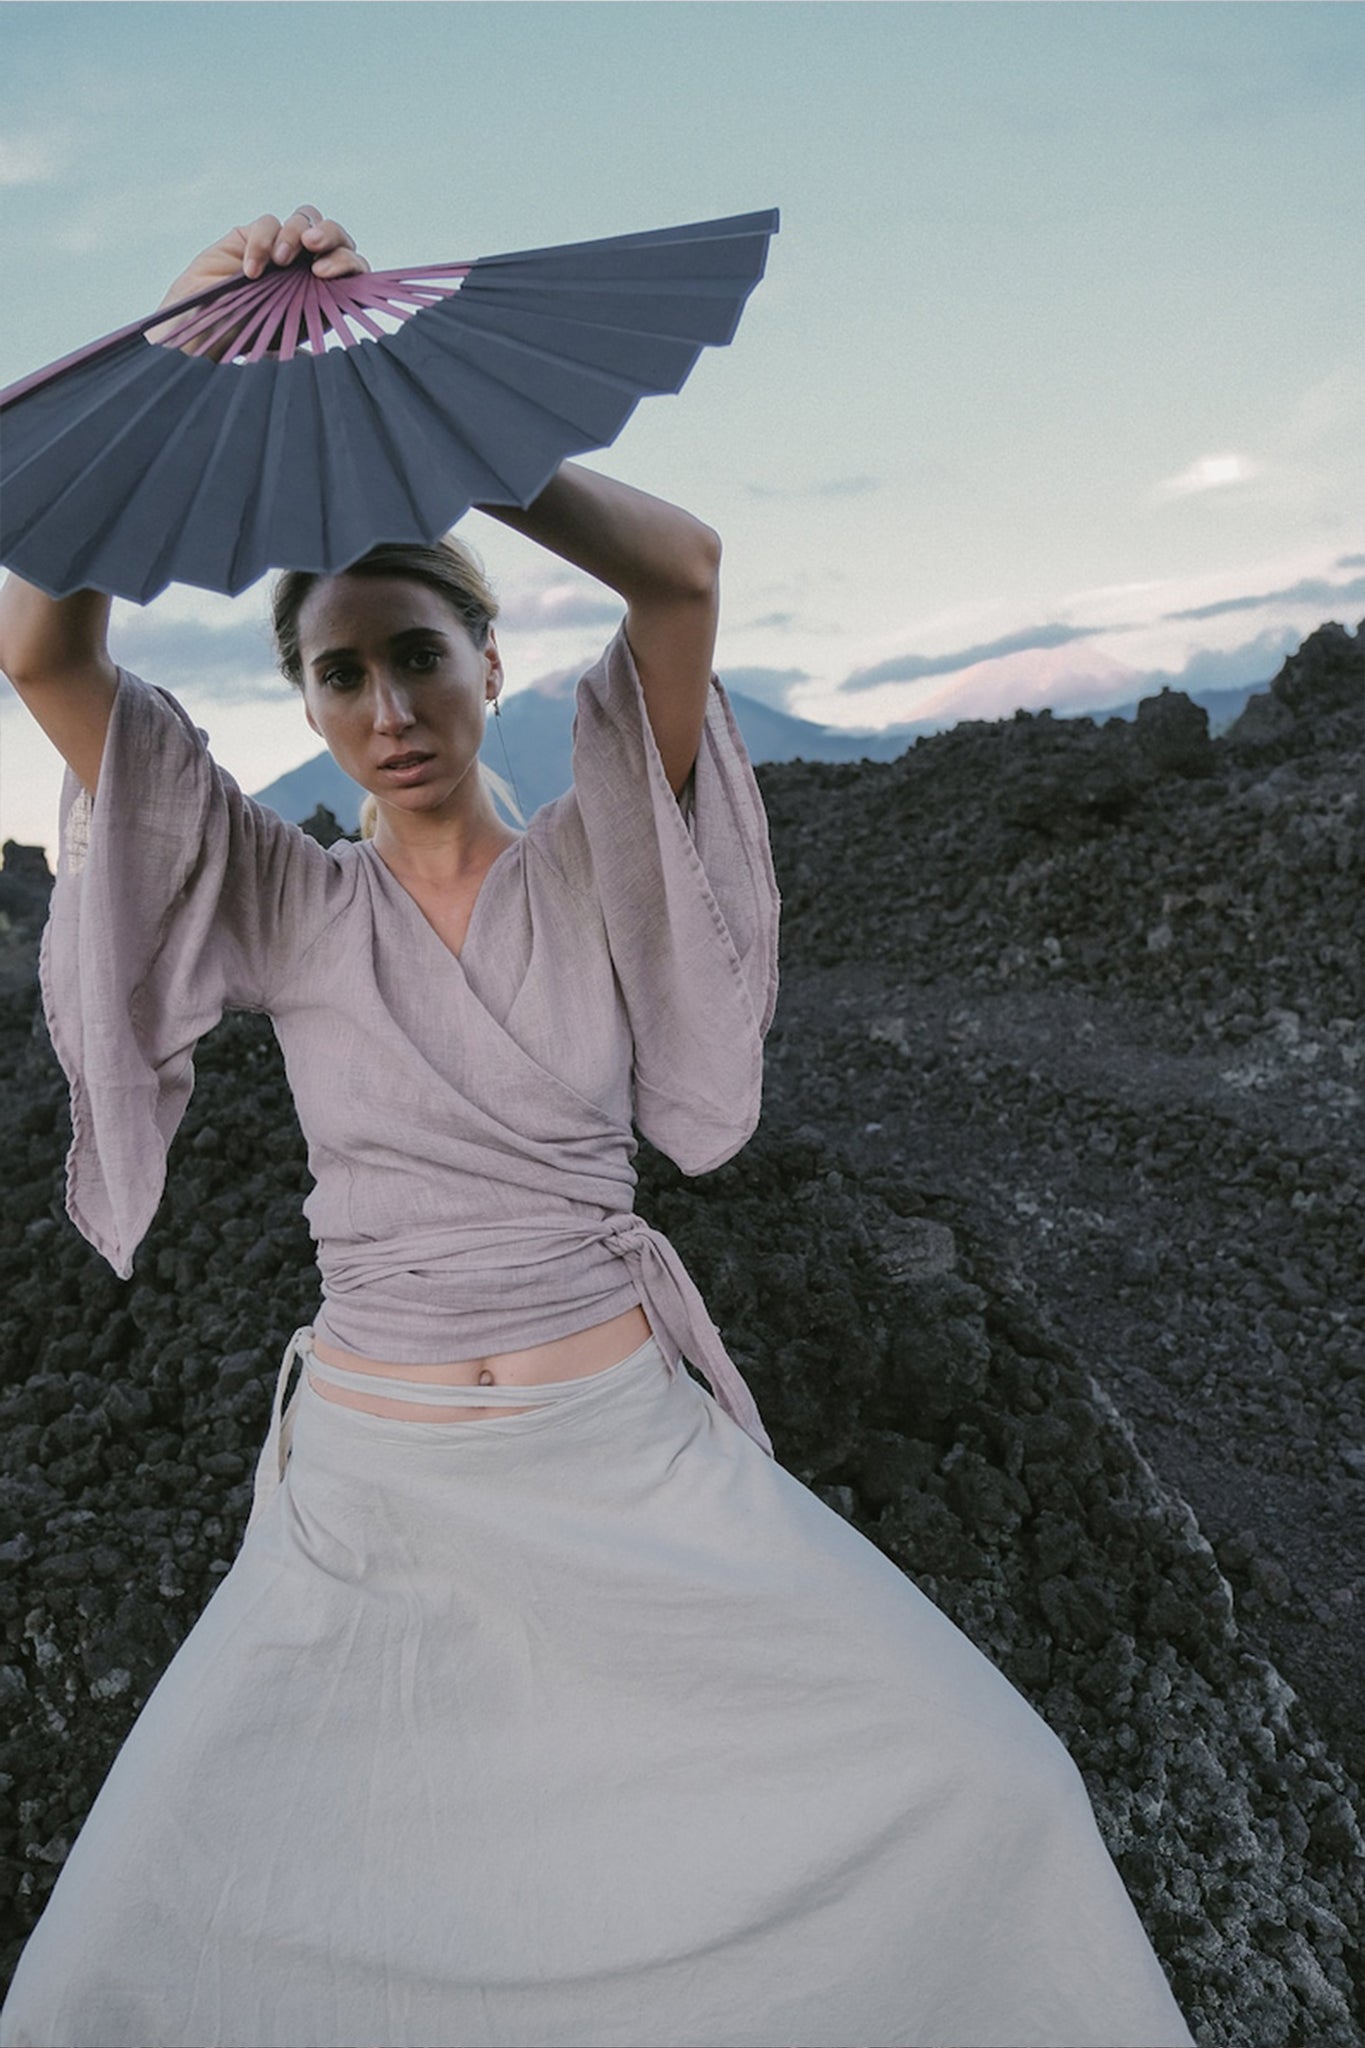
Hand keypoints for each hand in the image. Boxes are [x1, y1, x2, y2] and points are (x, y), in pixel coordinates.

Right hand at [149, 206, 370, 353]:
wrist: (200, 331)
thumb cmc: (243, 341)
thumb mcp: (285, 344)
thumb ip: (305, 338)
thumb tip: (328, 354)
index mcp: (324, 291)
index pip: (351, 266)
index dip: (347, 262)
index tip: (326, 273)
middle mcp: (306, 266)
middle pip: (334, 233)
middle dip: (330, 234)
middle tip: (312, 246)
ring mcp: (280, 248)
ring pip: (305, 218)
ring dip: (295, 232)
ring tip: (279, 261)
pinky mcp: (252, 235)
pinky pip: (267, 223)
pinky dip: (261, 241)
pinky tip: (250, 271)